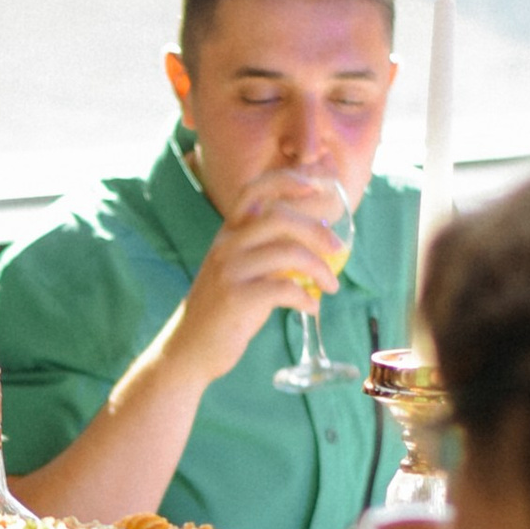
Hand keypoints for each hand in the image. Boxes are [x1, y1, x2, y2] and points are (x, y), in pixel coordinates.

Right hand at [167, 171, 349, 385]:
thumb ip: (267, 250)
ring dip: (319, 267)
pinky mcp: (235, 300)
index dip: (286, 181)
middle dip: (317, 229)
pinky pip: (282, 288)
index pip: (255, 191)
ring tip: (331, 286)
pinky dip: (306, 297)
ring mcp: (229, 271)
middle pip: (279, 218)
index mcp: (229, 233)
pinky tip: (312, 307)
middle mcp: (226, 245)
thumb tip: (316, 237)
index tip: (316, 184)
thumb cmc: (225, 308)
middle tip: (340, 248)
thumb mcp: (240, 269)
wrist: (189, 347)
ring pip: (286, 252)